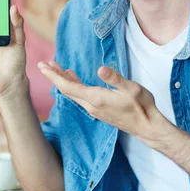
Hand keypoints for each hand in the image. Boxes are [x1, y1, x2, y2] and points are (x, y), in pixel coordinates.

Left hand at [39, 61, 171, 143]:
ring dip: (63, 79)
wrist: (147, 127)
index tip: (43, 66)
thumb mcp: (131, 88)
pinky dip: (73, 85)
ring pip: (73, 93)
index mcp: (96, 98)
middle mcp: (91, 105)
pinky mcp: (98, 109)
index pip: (69, 87)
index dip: (54, 76)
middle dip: (54, 76)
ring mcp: (94, 109)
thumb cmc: (141, 106)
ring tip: (55, 67)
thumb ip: (115, 78)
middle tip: (42, 64)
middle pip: (66, 90)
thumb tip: (101, 69)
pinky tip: (73, 77)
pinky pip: (80, 96)